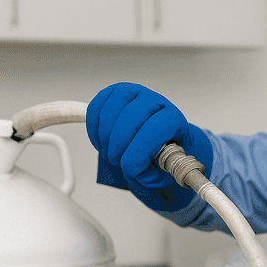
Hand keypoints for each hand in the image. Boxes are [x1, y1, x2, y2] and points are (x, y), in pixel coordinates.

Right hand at [86, 82, 213, 211]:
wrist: (159, 139)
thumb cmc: (163, 152)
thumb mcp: (166, 171)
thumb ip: (153, 175)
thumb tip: (135, 170)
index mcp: (173, 119)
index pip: (154, 132)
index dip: (137, 155)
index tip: (130, 168)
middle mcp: (156, 102)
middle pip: (128, 122)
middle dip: (118, 148)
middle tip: (117, 162)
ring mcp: (135, 93)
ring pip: (110, 113)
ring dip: (104, 138)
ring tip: (110, 152)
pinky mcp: (115, 92)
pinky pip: (96, 106)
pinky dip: (93, 127)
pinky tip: (101, 140)